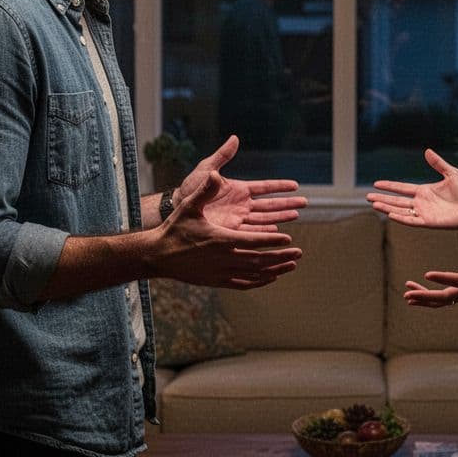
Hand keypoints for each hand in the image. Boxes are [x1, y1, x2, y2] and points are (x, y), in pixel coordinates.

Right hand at [155, 172, 303, 289]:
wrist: (158, 255)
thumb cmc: (174, 228)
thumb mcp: (189, 206)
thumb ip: (206, 190)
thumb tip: (214, 173)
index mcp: (221, 239)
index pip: (253, 240)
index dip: (272, 240)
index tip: (288, 239)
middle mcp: (224, 258)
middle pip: (259, 260)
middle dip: (280, 256)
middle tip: (299, 254)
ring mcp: (221, 272)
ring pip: (254, 274)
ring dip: (275, 270)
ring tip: (291, 266)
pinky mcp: (216, 281)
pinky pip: (243, 283)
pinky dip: (259, 281)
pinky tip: (271, 278)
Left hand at [178, 135, 307, 231]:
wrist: (176, 207)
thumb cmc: (189, 188)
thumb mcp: (206, 169)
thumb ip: (223, 155)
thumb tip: (235, 138)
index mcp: (238, 189)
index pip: (265, 187)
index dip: (280, 186)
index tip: (296, 185)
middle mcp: (241, 204)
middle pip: (270, 204)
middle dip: (287, 203)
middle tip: (304, 203)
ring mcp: (238, 218)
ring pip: (265, 219)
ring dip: (280, 217)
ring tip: (296, 215)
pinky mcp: (231, 231)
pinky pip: (252, 233)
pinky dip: (265, 232)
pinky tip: (277, 232)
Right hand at [366, 149, 457, 231]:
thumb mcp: (451, 173)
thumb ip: (438, 164)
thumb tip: (427, 151)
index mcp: (424, 191)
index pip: (402, 188)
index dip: (389, 186)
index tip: (375, 183)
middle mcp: (421, 203)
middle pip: (396, 200)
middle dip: (382, 199)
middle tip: (367, 197)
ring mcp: (424, 213)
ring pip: (400, 211)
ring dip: (387, 208)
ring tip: (374, 205)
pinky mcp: (429, 222)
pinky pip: (412, 220)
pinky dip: (401, 218)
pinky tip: (390, 214)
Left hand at [403, 218, 457, 306]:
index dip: (443, 278)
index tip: (427, 275)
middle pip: (446, 297)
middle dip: (426, 296)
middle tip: (408, 294)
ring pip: (442, 302)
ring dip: (424, 299)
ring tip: (406, 294)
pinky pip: (443, 301)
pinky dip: (428, 299)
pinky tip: (414, 297)